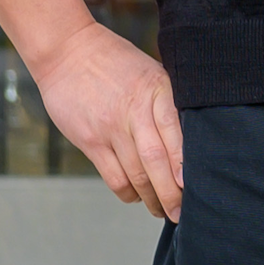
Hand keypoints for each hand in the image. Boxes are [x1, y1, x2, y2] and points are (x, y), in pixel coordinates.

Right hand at [32, 21, 183, 220]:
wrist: (68, 52)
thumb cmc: (118, 62)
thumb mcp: (153, 72)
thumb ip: (169, 102)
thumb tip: (193, 137)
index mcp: (157, 91)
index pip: (174, 132)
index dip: (184, 162)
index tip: (195, 185)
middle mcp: (134, 111)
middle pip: (155, 160)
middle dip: (171, 192)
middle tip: (183, 212)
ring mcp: (110, 128)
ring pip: (135, 172)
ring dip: (151, 197)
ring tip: (164, 210)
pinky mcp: (90, 140)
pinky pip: (112, 175)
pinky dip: (127, 192)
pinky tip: (137, 197)